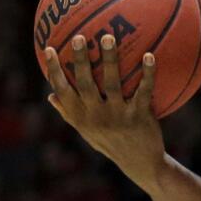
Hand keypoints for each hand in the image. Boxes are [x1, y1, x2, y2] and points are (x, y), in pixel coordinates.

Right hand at [44, 34, 164, 184]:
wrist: (140, 164)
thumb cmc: (111, 144)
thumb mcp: (87, 132)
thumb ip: (69, 114)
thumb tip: (50, 95)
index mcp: (81, 117)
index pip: (62, 90)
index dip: (55, 70)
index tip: (50, 48)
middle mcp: (96, 116)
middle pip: (84, 83)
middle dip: (80, 60)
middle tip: (79, 37)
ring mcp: (117, 116)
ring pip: (112, 83)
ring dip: (109, 59)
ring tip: (108, 37)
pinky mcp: (139, 116)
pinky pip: (144, 90)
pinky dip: (148, 73)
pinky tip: (150, 55)